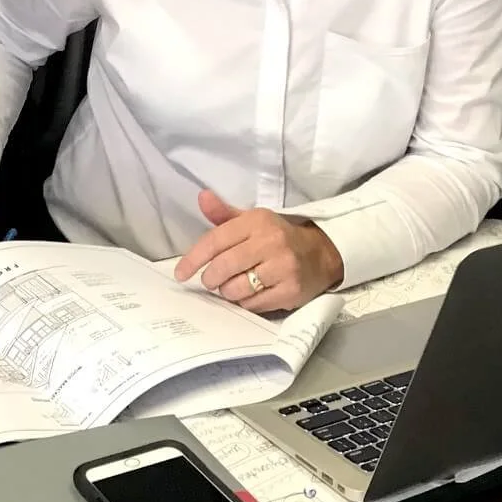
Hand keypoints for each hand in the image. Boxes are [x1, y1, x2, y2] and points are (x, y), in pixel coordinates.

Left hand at [173, 191, 344, 313]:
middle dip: (211, 278)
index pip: (215, 240)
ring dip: (228, 292)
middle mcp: (270, 241)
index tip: (181, 273)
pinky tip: (251, 294)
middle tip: (212, 280)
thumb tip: (202, 197)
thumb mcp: (252, 221)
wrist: (321, 254)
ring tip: (234, 286)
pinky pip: (253, 304)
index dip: (193, 258)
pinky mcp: (290, 290)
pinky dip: (245, 303)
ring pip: (236, 288)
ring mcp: (282, 267)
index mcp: (257, 221)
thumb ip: (224, 214)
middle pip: (223, 267)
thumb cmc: (278, 238)